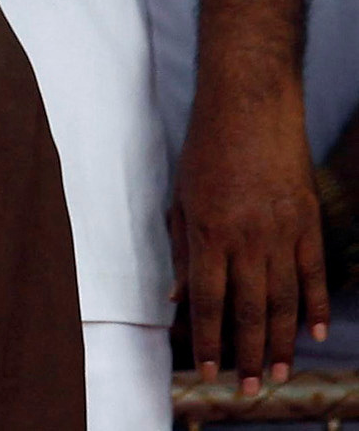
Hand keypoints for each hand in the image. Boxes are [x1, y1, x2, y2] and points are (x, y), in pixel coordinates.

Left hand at [173, 72, 330, 391]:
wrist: (250, 106)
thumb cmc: (206, 149)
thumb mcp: (181, 198)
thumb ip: (182, 249)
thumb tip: (179, 296)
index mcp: (208, 232)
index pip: (208, 300)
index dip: (208, 339)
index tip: (208, 370)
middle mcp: (247, 238)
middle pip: (250, 310)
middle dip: (249, 354)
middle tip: (251, 388)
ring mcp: (283, 231)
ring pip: (285, 300)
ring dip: (282, 341)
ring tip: (280, 373)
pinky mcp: (308, 221)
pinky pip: (314, 273)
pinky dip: (315, 305)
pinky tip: (314, 333)